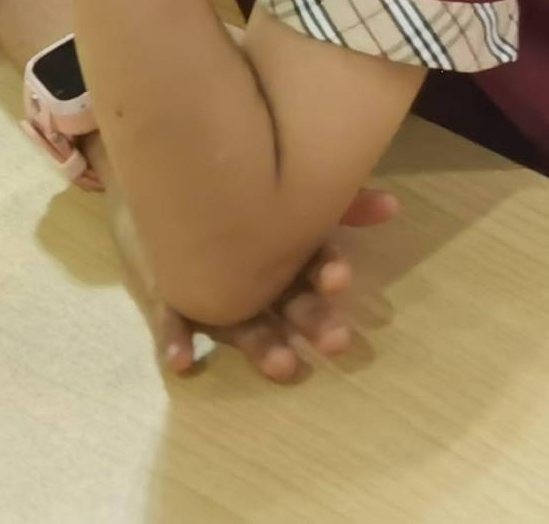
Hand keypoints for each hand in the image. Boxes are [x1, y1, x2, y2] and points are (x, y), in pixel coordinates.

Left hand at [124, 183, 401, 383]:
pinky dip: (178, 343)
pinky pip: (175, 325)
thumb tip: (391, 205)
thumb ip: (338, 197)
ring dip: (263, 348)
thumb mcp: (285, 184)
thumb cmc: (231, 187)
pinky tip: (182, 362)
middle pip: (291, 307)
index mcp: (285, 256)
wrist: (157, 183)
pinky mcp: (174, 302)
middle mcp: (256, 284)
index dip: (329, 273)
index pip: (317, 266)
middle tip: (336, 341)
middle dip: (314, 323)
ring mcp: (217, 295)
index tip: (340, 278)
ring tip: (282, 366)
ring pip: (245, 327)